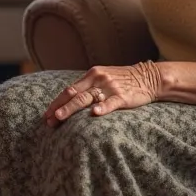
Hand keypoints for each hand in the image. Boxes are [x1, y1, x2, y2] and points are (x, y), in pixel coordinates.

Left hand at [44, 62, 162, 125]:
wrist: (148, 77)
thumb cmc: (123, 80)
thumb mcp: (103, 78)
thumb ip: (88, 87)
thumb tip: (69, 100)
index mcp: (91, 75)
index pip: (69, 89)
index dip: (56, 102)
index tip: (46, 114)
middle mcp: (98, 79)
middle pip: (74, 94)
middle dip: (59, 108)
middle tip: (48, 120)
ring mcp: (110, 87)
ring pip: (87, 98)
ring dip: (71, 108)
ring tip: (60, 117)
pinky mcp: (123, 96)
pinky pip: (111, 102)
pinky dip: (102, 108)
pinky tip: (94, 113)